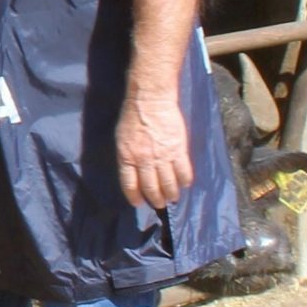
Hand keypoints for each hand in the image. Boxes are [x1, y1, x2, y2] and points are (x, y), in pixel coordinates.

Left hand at [117, 90, 192, 210]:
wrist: (150, 101)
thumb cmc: (132, 117)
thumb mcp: (121, 139)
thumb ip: (127, 156)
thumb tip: (133, 171)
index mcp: (127, 157)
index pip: (130, 184)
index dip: (135, 196)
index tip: (139, 203)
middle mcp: (144, 160)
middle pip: (151, 187)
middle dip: (156, 199)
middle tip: (159, 204)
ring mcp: (162, 156)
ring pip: (169, 183)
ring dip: (171, 194)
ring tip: (172, 198)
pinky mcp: (178, 150)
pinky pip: (184, 171)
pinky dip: (185, 181)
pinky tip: (185, 184)